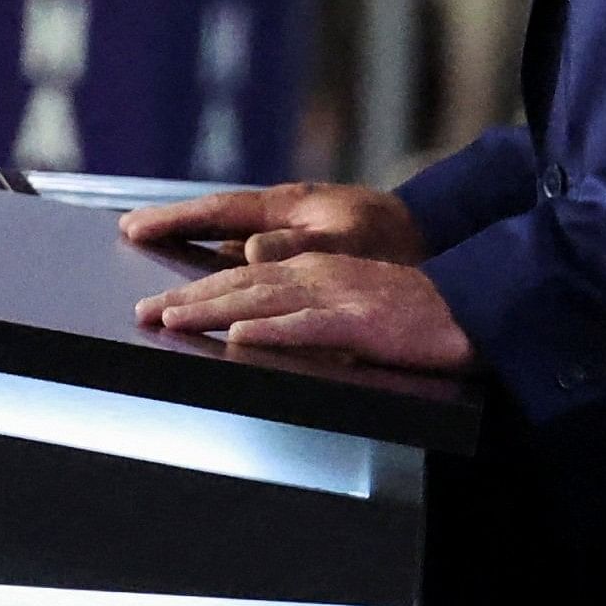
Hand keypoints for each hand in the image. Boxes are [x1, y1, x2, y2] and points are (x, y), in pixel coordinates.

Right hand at [118, 181, 425, 266]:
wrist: (432, 241)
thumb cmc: (394, 239)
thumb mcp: (348, 240)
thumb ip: (299, 245)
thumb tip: (249, 251)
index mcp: (288, 206)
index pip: (219, 209)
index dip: (174, 218)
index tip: (133, 225)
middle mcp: (284, 215)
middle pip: (216, 221)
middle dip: (172, 229)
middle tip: (127, 233)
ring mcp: (293, 232)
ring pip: (231, 240)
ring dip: (195, 249)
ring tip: (155, 257)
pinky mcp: (304, 252)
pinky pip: (253, 258)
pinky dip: (225, 264)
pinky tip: (211, 280)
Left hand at [136, 254, 475, 372]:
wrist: (464, 310)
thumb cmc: (408, 315)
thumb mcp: (347, 308)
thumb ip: (304, 315)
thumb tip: (255, 333)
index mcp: (313, 270)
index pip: (242, 279)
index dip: (197, 292)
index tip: (158, 306)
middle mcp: (316, 274)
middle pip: (240, 285)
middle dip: (187, 299)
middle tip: (141, 313)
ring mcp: (336, 295)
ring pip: (261, 300)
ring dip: (212, 310)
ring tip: (171, 320)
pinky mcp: (357, 320)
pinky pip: (305, 325)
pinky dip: (270, 329)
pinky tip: (239, 335)